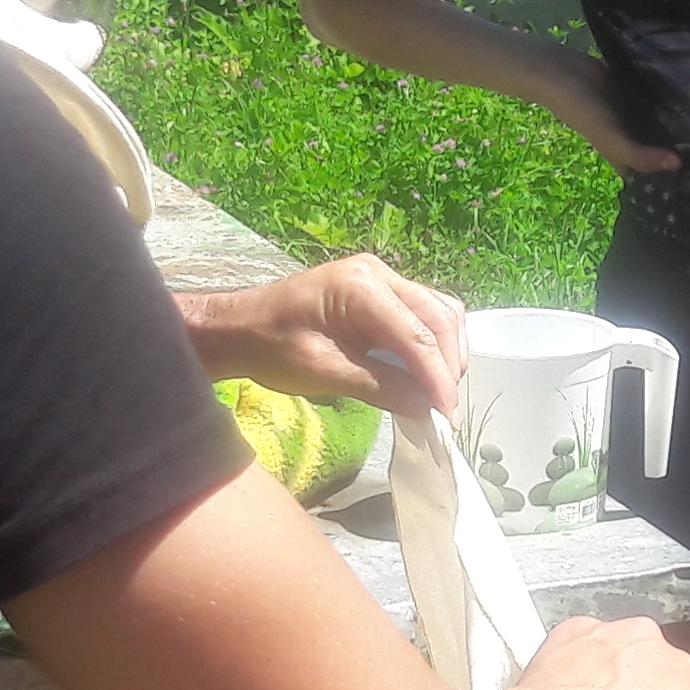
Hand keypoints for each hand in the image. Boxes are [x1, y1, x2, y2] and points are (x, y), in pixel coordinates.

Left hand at [184, 255, 468, 419]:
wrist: (241, 326)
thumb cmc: (271, 347)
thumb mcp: (323, 372)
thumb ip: (379, 386)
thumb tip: (426, 408)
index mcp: (360, 287)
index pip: (415, 335)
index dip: (437, 378)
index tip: (446, 417)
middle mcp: (379, 272)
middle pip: (438, 317)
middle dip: (448, 366)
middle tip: (445, 411)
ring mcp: (383, 277)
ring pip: (439, 311)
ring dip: (447, 352)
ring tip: (439, 393)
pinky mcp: (383, 290)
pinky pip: (424, 311)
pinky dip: (434, 342)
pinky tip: (427, 371)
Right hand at [536, 46, 680, 178]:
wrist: (560, 71)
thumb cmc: (582, 111)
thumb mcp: (610, 138)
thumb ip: (640, 155)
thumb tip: (678, 165)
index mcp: (624, 154)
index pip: (653, 171)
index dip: (674, 174)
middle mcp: (631, 135)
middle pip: (661, 145)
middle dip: (686, 146)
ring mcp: (634, 113)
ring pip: (662, 123)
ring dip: (682, 122)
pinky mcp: (635, 91)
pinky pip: (658, 100)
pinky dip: (673, 99)